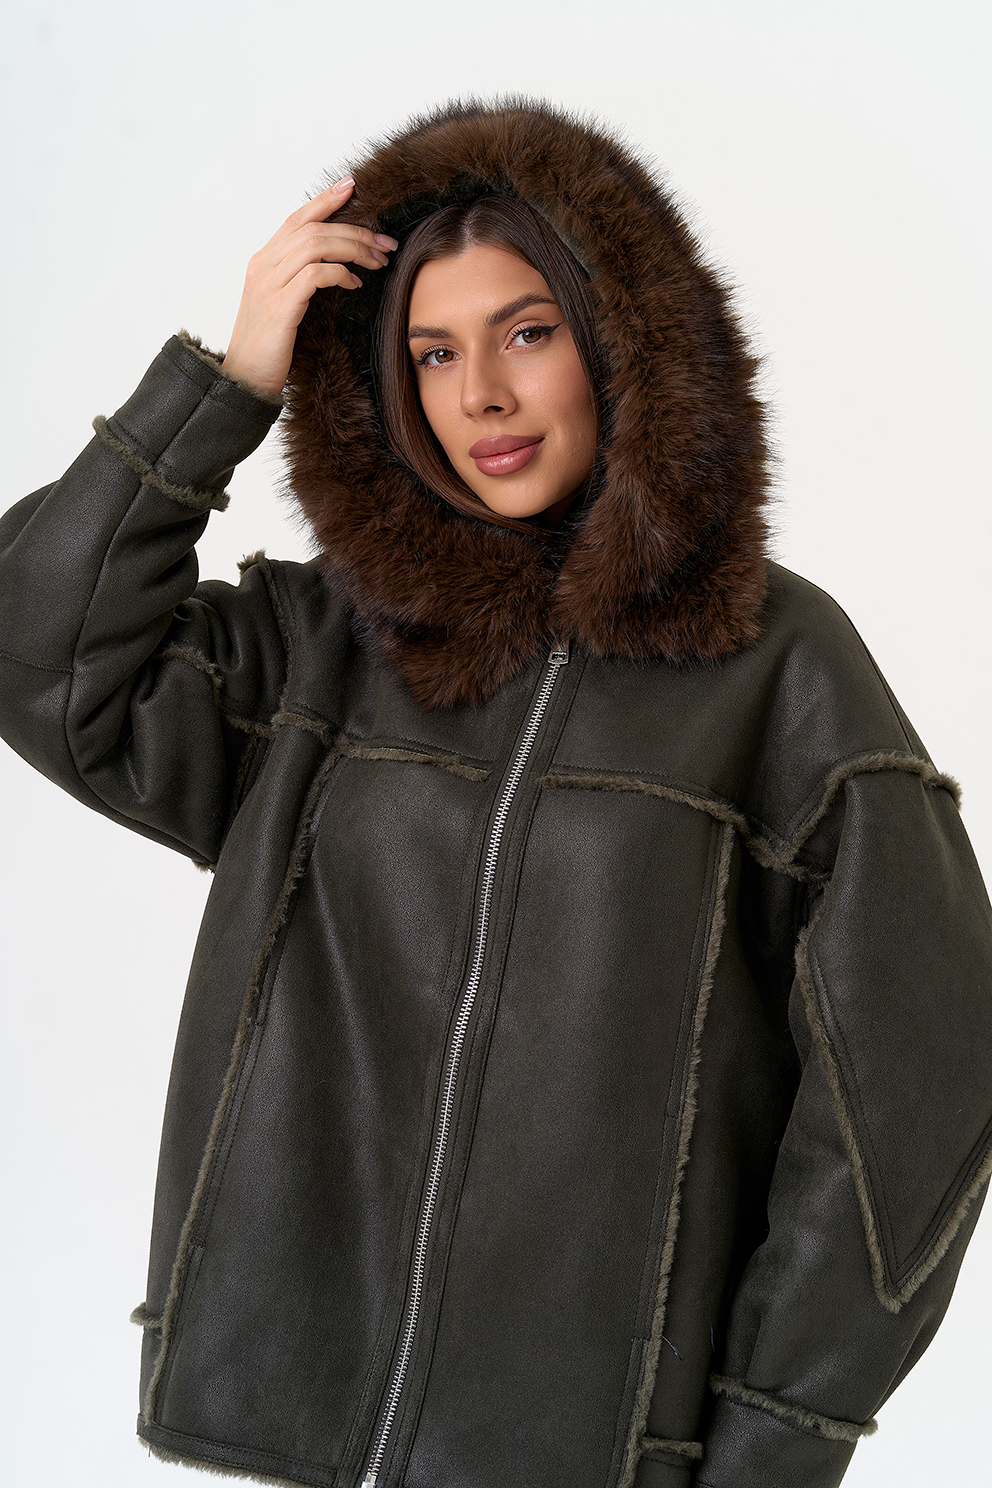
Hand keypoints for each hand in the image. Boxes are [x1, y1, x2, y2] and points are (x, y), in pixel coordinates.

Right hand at [221, 177, 397, 396]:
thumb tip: (336, 267)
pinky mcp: (280, 306)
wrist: (243, 380)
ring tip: (378, 261)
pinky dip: (340, 273)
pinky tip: (355, 283)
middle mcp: (263, 265)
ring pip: (316, 245)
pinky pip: (315, 275)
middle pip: (313, 229)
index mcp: (264, 261)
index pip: (297, 219)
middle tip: (385, 243)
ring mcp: (269, 284)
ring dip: (353, 249)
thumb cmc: (268, 347)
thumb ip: (299, 281)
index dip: (324, 200)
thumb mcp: (283, 305)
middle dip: (355, 231)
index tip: (352, 186)